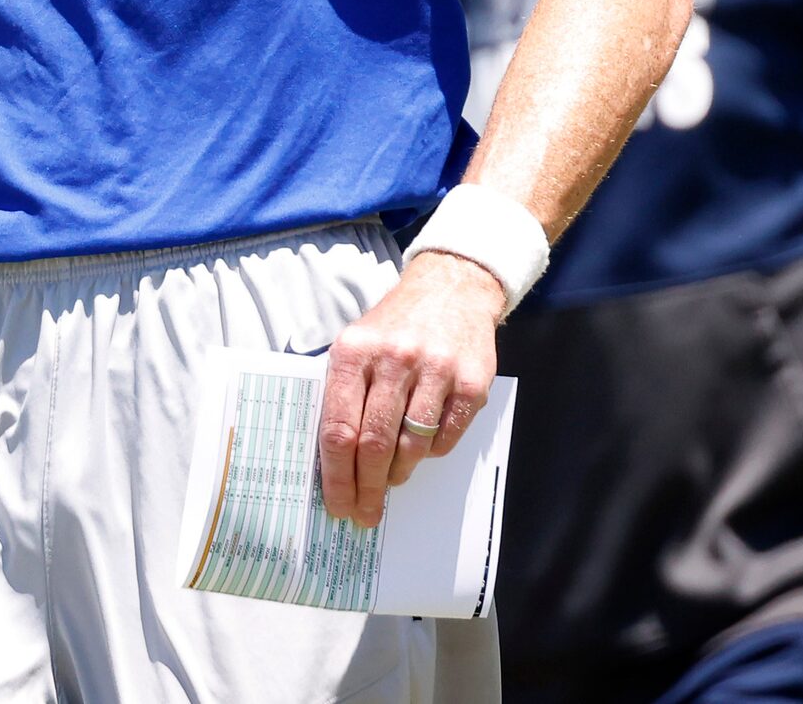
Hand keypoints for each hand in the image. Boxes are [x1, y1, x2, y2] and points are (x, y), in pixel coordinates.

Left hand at [320, 250, 500, 526]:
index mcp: (354, 351)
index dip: (336, 475)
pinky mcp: (471, 382)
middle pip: (373, 443)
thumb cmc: (394, 325)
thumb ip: (341, 391)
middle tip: (363, 513)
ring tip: (390, 483)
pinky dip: (430, 453)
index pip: (338, 428)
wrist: (451, 288)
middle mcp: (394, 359)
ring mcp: (436, 370)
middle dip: (366, 487)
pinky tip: (420, 453)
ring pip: (411, 444)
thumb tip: (330, 458)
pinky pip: (445, 436)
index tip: (337, 504)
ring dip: (398, 474)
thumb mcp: (355, 343)